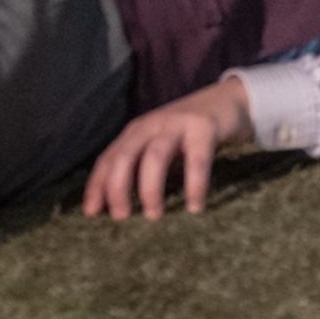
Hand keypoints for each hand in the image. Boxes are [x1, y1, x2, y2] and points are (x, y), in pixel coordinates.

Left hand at [83, 78, 252, 219]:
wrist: (228, 100)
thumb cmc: (188, 134)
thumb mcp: (160, 147)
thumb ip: (142, 168)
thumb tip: (120, 209)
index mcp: (136, 132)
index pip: (108, 159)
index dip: (97, 185)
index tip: (91, 214)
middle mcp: (152, 125)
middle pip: (125, 156)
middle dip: (118, 188)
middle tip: (121, 217)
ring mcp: (178, 124)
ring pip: (155, 156)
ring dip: (150, 188)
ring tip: (154, 215)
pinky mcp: (204, 128)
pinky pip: (197, 159)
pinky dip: (194, 184)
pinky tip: (194, 206)